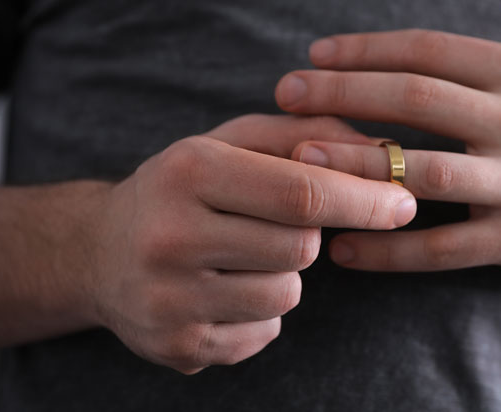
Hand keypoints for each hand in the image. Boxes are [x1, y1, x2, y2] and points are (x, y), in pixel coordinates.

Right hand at [88, 115, 415, 373]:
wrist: (96, 252)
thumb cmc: (183, 188)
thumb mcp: (232, 141)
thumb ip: (307, 135)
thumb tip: (382, 154)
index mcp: (188, 172)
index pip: (302, 192)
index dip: (363, 199)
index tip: (403, 204)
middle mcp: (170, 237)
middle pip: (300, 248)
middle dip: (304, 235)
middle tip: (270, 224)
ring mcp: (169, 300)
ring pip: (286, 295)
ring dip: (281, 275)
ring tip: (237, 257)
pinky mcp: (176, 347)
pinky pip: (264, 334)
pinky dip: (260, 314)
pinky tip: (221, 291)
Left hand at [275, 0, 500, 286]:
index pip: (432, 51)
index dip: (369, 50)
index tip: (317, 56)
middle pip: (417, 99)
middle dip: (343, 93)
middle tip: (286, 93)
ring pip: (423, 170)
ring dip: (355, 164)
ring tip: (299, 160)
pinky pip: (441, 247)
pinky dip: (388, 250)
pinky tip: (344, 247)